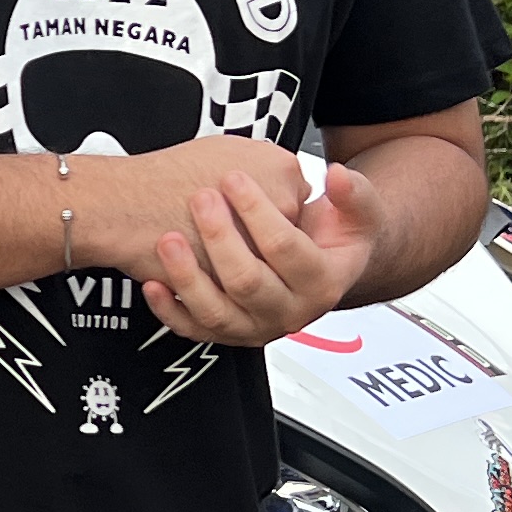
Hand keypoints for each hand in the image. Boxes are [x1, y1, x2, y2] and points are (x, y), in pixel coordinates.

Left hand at [139, 159, 375, 348]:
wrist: (325, 267)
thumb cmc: (337, 236)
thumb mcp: (358, 211)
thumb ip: (352, 192)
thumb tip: (338, 177)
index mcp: (323, 283)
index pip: (285, 248)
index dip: (257, 211)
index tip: (234, 178)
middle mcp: (290, 313)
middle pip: (247, 282)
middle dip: (219, 237)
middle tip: (200, 198)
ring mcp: (256, 328)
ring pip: (216, 312)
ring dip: (187, 277)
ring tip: (167, 239)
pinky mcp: (227, 334)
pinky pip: (194, 330)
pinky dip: (169, 311)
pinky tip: (152, 283)